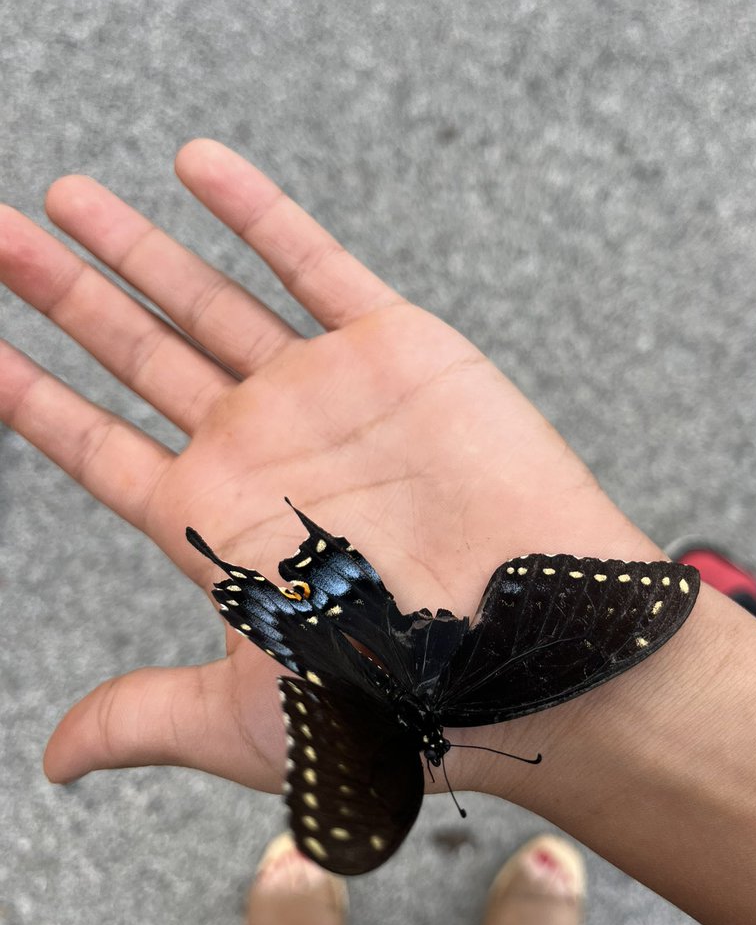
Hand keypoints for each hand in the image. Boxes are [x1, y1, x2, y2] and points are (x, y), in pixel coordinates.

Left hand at [0, 140, 657, 795]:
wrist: (537, 650)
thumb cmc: (405, 698)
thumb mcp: (255, 718)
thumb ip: (147, 714)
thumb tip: (58, 760)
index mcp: (215, 525)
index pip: (96, 444)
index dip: (31, 395)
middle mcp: (260, 447)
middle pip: (136, 353)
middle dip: (64, 295)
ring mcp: (321, 393)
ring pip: (209, 297)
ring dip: (137, 247)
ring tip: (67, 199)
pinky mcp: (392, 347)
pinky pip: (309, 261)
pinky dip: (255, 211)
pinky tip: (194, 163)